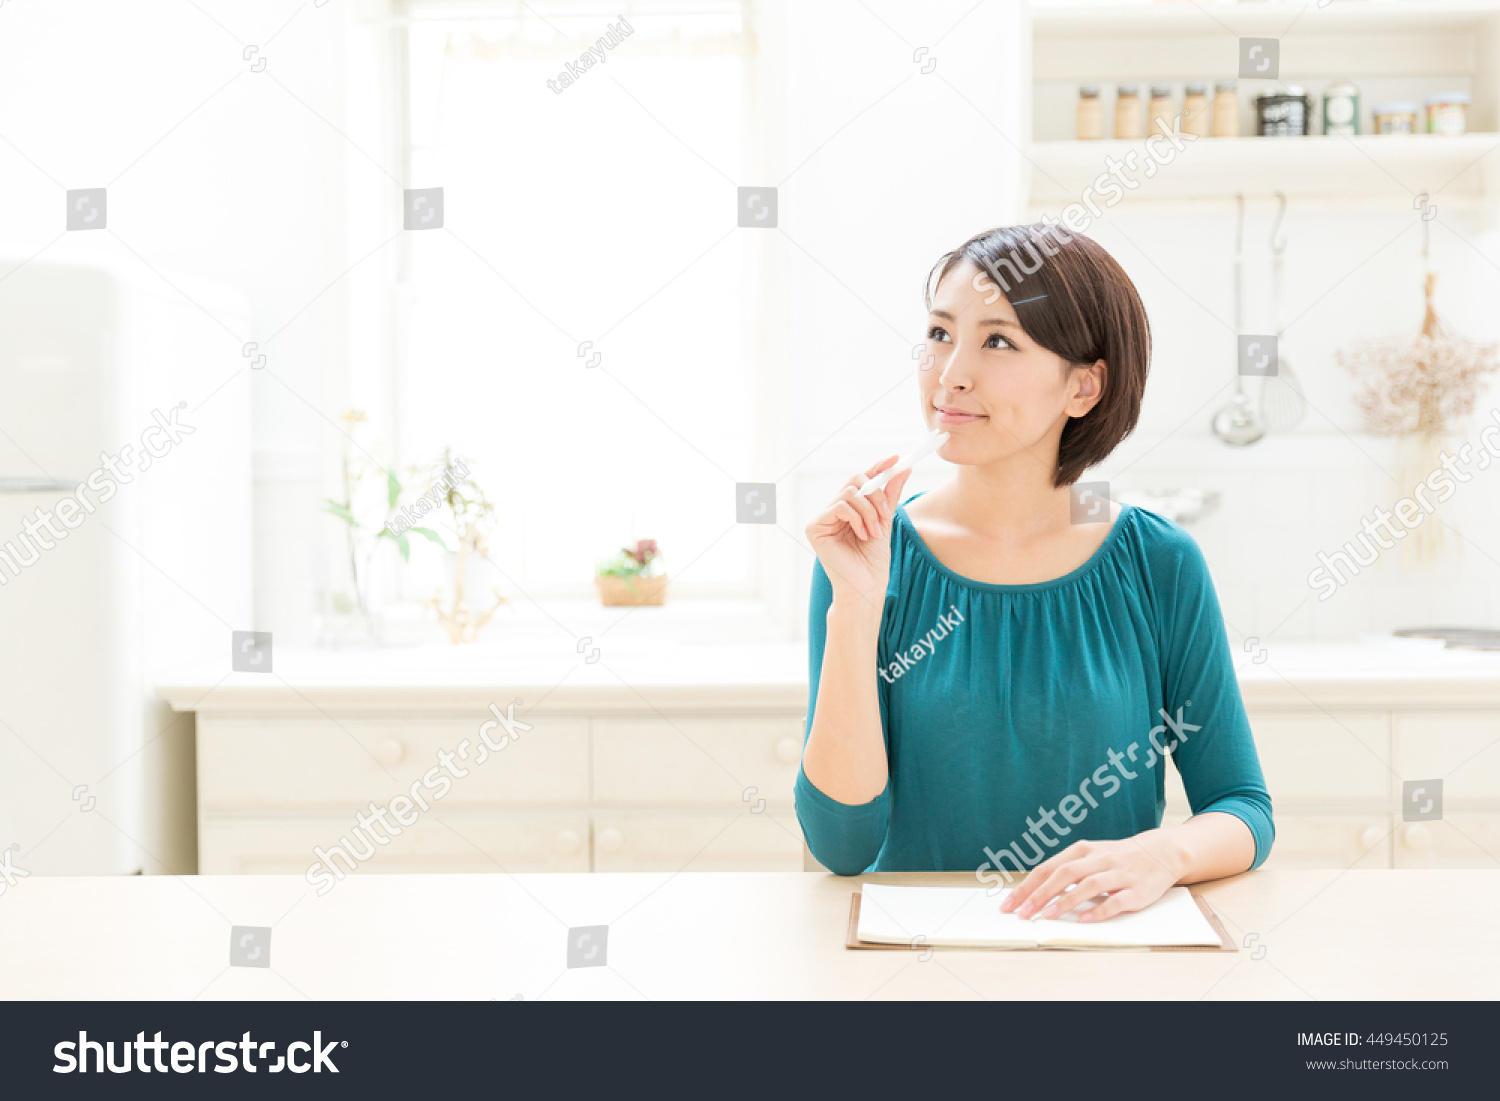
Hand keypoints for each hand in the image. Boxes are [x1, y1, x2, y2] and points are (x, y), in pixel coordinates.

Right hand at [805, 456, 913, 602]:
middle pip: (854, 481)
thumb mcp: (885, 522)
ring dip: (869, 511)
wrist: (866, 587)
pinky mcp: (815, 527)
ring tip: (875, 531)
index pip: (861, 481)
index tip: (895, 458)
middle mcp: (833, 510)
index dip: (877, 467)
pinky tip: (862, 535)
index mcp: (849, 509)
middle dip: (875, 495)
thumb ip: (890, 496)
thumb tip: (902, 469)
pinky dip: (856, 518)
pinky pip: (839, 507)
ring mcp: (823, 518)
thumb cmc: (873, 561)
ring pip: (849, 494)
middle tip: (886, 514)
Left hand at [997, 834, 1183, 923]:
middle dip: (1040, 894)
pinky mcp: (1137, 890)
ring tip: (1047, 915)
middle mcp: (1098, 859)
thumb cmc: (1116, 858)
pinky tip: (1085, 920)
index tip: (1009, 904)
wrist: (1161, 852)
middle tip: (1023, 913)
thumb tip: (1034, 892)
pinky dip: (1100, 910)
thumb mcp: (1089, 856)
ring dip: (1066, 900)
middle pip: (1064, 874)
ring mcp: (1118, 874)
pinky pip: (1116, 900)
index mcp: (1082, 850)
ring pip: (1088, 885)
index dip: (1027, 886)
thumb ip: (1065, 871)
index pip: (1047, 868)